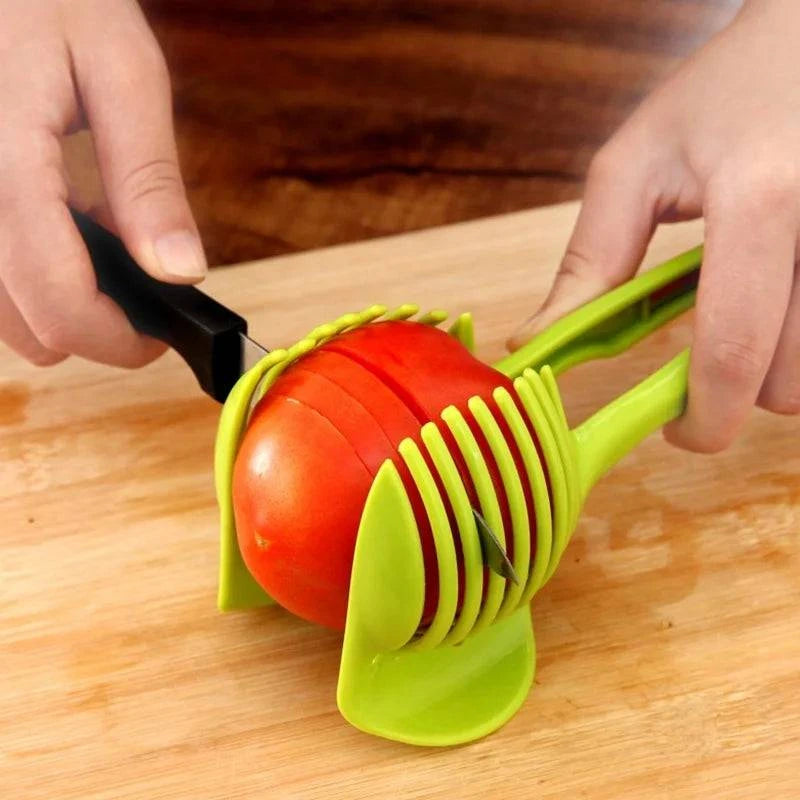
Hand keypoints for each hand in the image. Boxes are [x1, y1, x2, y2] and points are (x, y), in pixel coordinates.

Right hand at [0, 0, 204, 368]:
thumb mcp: (123, 75)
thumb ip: (148, 180)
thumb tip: (180, 272)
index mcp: (10, 167)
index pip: (60, 302)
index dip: (119, 341)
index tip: (160, 335)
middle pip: (25, 323)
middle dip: (93, 328)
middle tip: (141, 293)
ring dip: (57, 305)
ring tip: (101, 245)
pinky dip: (28, 273)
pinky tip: (60, 227)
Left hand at [509, 0, 799, 452]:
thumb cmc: (722, 93)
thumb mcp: (635, 166)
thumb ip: (590, 261)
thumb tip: (538, 341)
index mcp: (759, 201)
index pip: (735, 347)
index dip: (705, 413)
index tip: (680, 433)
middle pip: (789, 381)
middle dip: (737, 391)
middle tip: (702, 358)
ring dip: (774, 367)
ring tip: (744, 309)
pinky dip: (798, 340)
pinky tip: (777, 297)